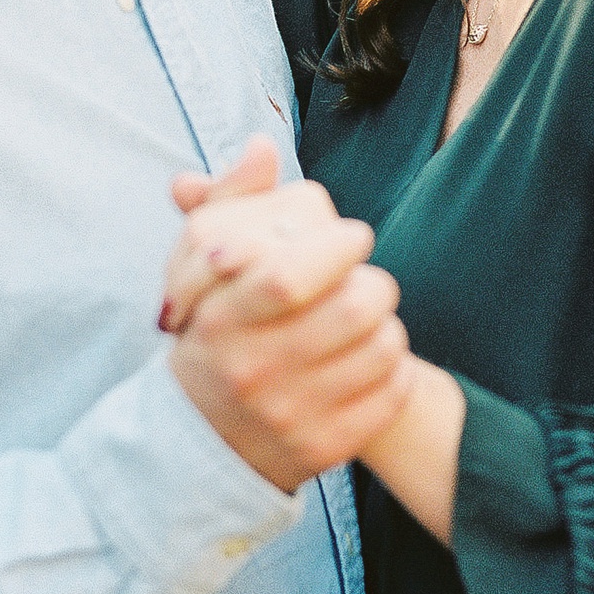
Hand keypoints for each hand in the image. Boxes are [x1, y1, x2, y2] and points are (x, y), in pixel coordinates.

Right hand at [163, 139, 413, 492]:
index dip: (337, 246)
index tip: (353, 236)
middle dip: (374, 282)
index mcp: (218, 320)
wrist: (200, 441)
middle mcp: (250, 372)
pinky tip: (369, 362)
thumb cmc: (212, 331)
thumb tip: (262, 145)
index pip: (287, 275)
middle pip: (352, 309)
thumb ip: (230, 200)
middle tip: (366, 280)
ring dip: (387, 324)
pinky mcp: (323, 449)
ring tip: (367, 321)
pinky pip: (391, 392)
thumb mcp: (200, 268)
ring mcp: (288, 416)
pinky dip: (393, 370)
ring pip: (383, 347)